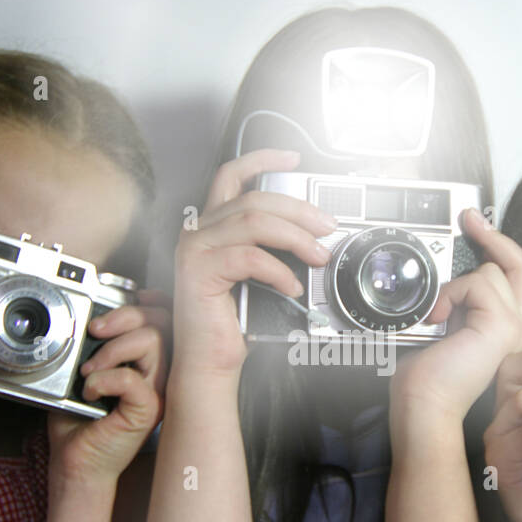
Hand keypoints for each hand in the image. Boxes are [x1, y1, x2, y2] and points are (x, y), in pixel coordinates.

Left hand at [46, 289, 171, 485]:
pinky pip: (133, 379)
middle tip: (96, 330)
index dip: (150, 303)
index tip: (128, 300)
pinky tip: (92, 390)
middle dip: (126, 316)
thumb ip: (98, 344)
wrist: (76, 463)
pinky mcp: (146, 411)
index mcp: (149, 364)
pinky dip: (105, 378)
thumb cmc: (80, 422)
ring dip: (113, 348)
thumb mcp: (87, 371)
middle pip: (162, 324)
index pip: (166, 321)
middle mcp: (158, 376)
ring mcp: (156, 393)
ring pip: (153, 343)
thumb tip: (93, 315)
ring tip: (91, 368)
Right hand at [171, 149, 335, 378]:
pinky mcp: (198, 271)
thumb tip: (313, 235)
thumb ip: (271, 248)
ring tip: (318, 256)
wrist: (210, 362)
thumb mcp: (258, 276)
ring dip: (295, 237)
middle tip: (327, 227)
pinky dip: (278, 271)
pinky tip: (292, 286)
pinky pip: (248, 258)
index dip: (262, 159)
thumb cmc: (234, 323)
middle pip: (255, 199)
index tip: (293, 158)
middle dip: (299, 210)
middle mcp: (198, 230)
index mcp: (211, 225)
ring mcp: (194, 249)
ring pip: (254, 222)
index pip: (233, 176)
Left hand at [390, 208, 521, 425]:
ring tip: (436, 314)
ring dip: (455, 286)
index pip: (516, 281)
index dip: (501, 251)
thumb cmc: (428, 382)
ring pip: (492, 272)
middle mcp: (518, 330)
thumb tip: (449, 286)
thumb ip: (458, 308)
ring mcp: (516, 328)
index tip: (478, 230)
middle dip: (496, 236)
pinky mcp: (503, 326)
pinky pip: (478, 283)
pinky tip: (437, 318)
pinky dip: (450, 294)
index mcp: (506, 332)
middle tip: (469, 218)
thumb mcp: (446, 332)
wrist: (425, 408)